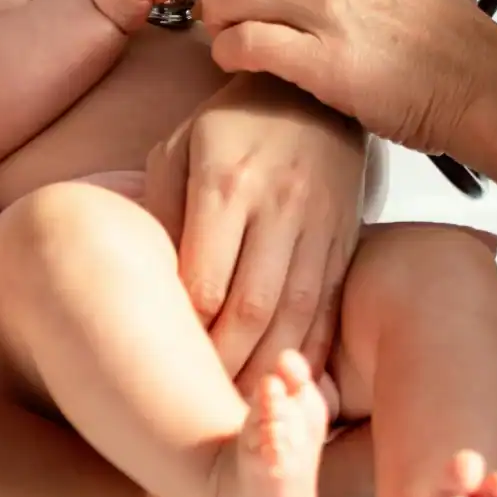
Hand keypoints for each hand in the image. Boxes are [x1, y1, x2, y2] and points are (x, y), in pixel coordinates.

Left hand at [144, 73, 365, 385]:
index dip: (186, 331)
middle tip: (203, 402)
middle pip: (252, 308)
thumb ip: (159, 211)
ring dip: (268, 369)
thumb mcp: (176, 149)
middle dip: (225, 365)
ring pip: (296, 314)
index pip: (204, 281)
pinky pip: (331, 305)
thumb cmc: (228, 127)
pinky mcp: (347, 235)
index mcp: (226, 182)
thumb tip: (148, 284)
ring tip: (243, 404)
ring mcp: (319, 221)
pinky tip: (290, 379)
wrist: (307, 91)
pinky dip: (312, 350)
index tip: (169, 361)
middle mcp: (277, 204)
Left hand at [203, 0, 496, 232]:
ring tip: (237, 47)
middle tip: (232, 29)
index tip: (238, 1)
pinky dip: (229, 57)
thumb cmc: (422, 31)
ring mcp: (326, 2)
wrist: (475, 79)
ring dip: (217, 27)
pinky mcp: (322, 56)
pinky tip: (245, 68)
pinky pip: (239, 44)